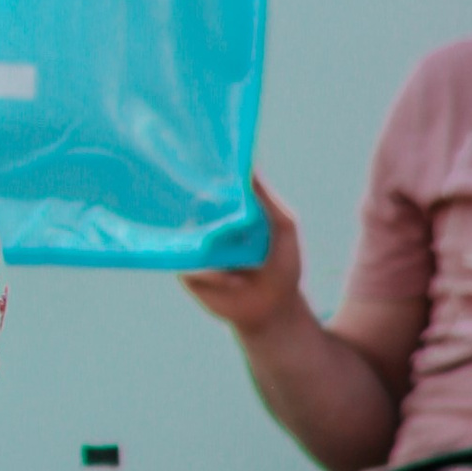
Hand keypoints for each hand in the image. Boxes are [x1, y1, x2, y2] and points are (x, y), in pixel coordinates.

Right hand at [181, 174, 302, 338]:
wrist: (274, 308)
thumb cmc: (282, 265)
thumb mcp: (284, 226)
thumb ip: (267, 198)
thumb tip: (249, 166)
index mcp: (227, 211)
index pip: (211, 187)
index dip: (208, 176)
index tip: (208, 161)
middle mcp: (207, 226)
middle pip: (191, 207)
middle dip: (198, 204)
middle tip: (215, 210)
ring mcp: (195, 249)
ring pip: (187, 236)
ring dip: (208, 243)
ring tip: (237, 258)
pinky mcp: (189, 273)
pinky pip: (192, 266)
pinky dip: (213, 274)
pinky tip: (237, 282)